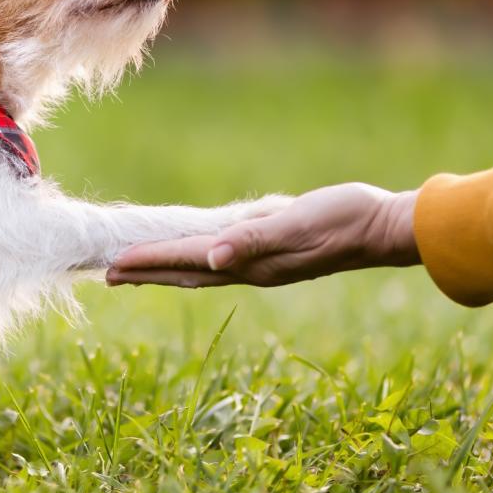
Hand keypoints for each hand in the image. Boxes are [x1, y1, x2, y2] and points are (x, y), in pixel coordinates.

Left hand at [105, 183, 420, 287]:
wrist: (385, 226)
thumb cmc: (343, 219)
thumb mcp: (295, 223)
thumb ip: (253, 240)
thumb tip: (212, 257)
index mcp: (250, 262)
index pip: (185, 261)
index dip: (147, 263)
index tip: (111, 265)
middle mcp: (250, 268)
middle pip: (185, 273)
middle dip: (146, 273)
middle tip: (107, 274)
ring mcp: (262, 263)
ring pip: (201, 268)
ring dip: (167, 268)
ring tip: (139, 268)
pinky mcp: (275, 253)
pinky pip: (223, 257)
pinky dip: (197, 256)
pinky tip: (195, 251)